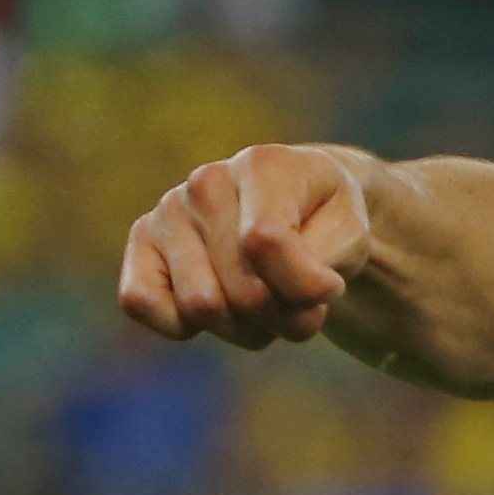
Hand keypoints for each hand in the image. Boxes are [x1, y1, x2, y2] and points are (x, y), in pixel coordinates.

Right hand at [118, 144, 372, 350]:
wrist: (298, 205)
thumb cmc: (325, 220)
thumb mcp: (351, 233)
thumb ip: (330, 260)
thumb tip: (306, 293)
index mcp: (263, 166)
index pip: (266, 243)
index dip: (304, 288)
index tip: (329, 288)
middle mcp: (207, 183)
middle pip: (243, 292)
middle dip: (283, 316)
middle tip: (299, 303)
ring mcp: (168, 211)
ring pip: (201, 308)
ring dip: (246, 327)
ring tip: (265, 302)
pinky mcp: (141, 242)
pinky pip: (142, 303)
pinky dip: (185, 326)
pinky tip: (219, 307)